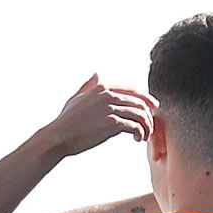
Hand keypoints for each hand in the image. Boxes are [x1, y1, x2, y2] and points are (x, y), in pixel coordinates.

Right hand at [39, 75, 157, 156]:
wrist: (59, 136)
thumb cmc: (66, 120)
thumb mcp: (77, 98)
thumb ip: (88, 86)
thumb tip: (97, 73)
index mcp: (102, 88)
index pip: (132, 90)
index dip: (146, 99)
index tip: (154, 107)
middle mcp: (107, 95)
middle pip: (139, 102)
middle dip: (148, 115)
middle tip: (149, 127)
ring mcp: (110, 109)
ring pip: (140, 114)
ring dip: (146, 126)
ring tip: (143, 136)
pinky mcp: (112, 124)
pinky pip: (135, 126)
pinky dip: (140, 133)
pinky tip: (137, 139)